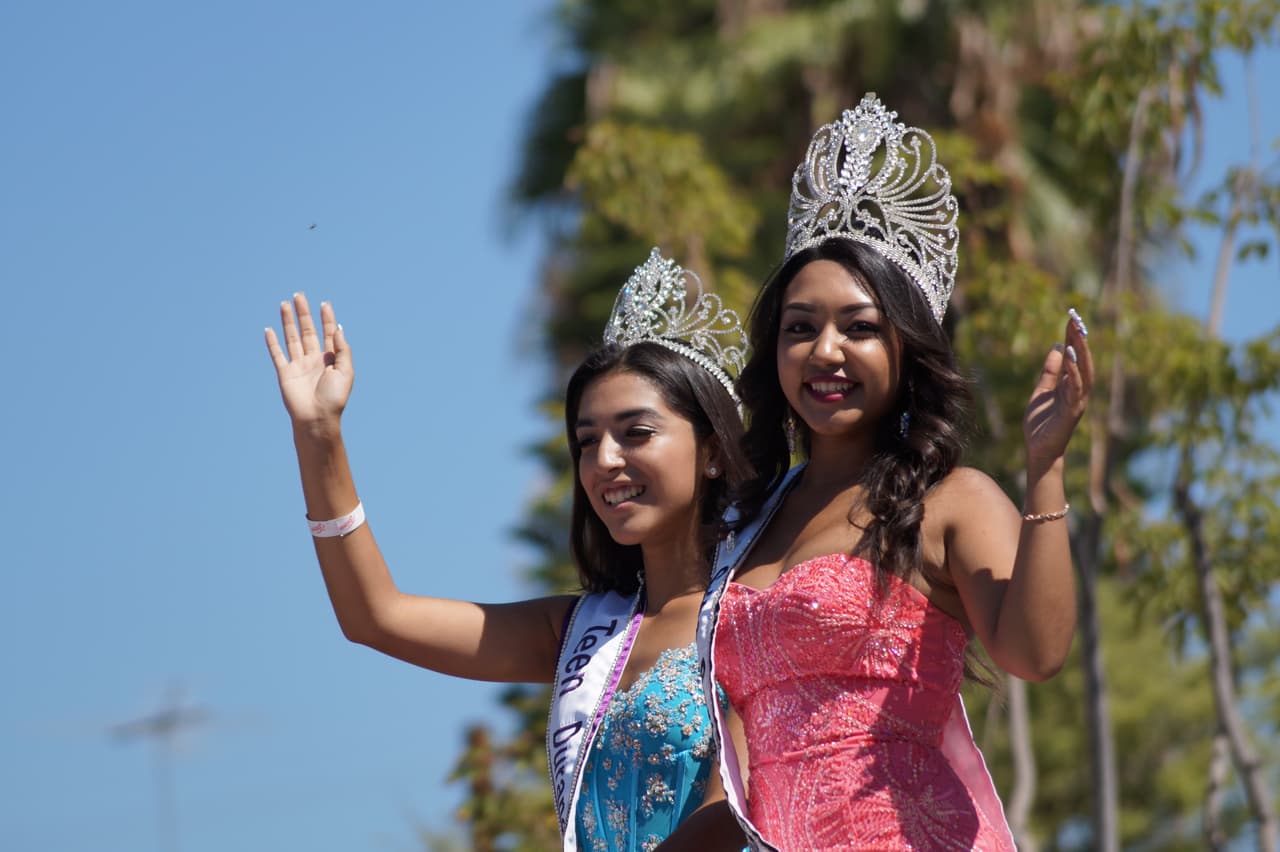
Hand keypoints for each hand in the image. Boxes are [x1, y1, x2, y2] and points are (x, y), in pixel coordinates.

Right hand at [265, 293, 351, 429]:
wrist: (317, 418)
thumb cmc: (334, 398)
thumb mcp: (346, 372)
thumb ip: (342, 350)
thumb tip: (338, 328)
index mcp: (330, 359)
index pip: (328, 333)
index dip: (326, 318)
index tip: (324, 304)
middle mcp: (314, 359)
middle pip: (308, 330)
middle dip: (304, 313)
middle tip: (299, 295)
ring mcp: (299, 365)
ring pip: (292, 338)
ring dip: (288, 321)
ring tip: (285, 304)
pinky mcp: (285, 373)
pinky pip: (277, 354)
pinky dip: (272, 342)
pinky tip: (269, 330)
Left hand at [1023, 309, 1092, 470]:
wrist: (1039, 450)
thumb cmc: (1041, 423)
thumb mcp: (1041, 391)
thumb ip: (1049, 372)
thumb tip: (1057, 347)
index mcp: (1070, 384)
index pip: (1074, 356)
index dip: (1073, 337)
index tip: (1071, 317)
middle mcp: (1078, 390)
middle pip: (1082, 360)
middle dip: (1080, 339)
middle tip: (1076, 318)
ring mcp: (1077, 400)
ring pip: (1083, 372)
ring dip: (1080, 352)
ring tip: (1076, 333)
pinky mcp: (1072, 411)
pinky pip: (1075, 388)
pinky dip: (1073, 372)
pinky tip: (1068, 357)